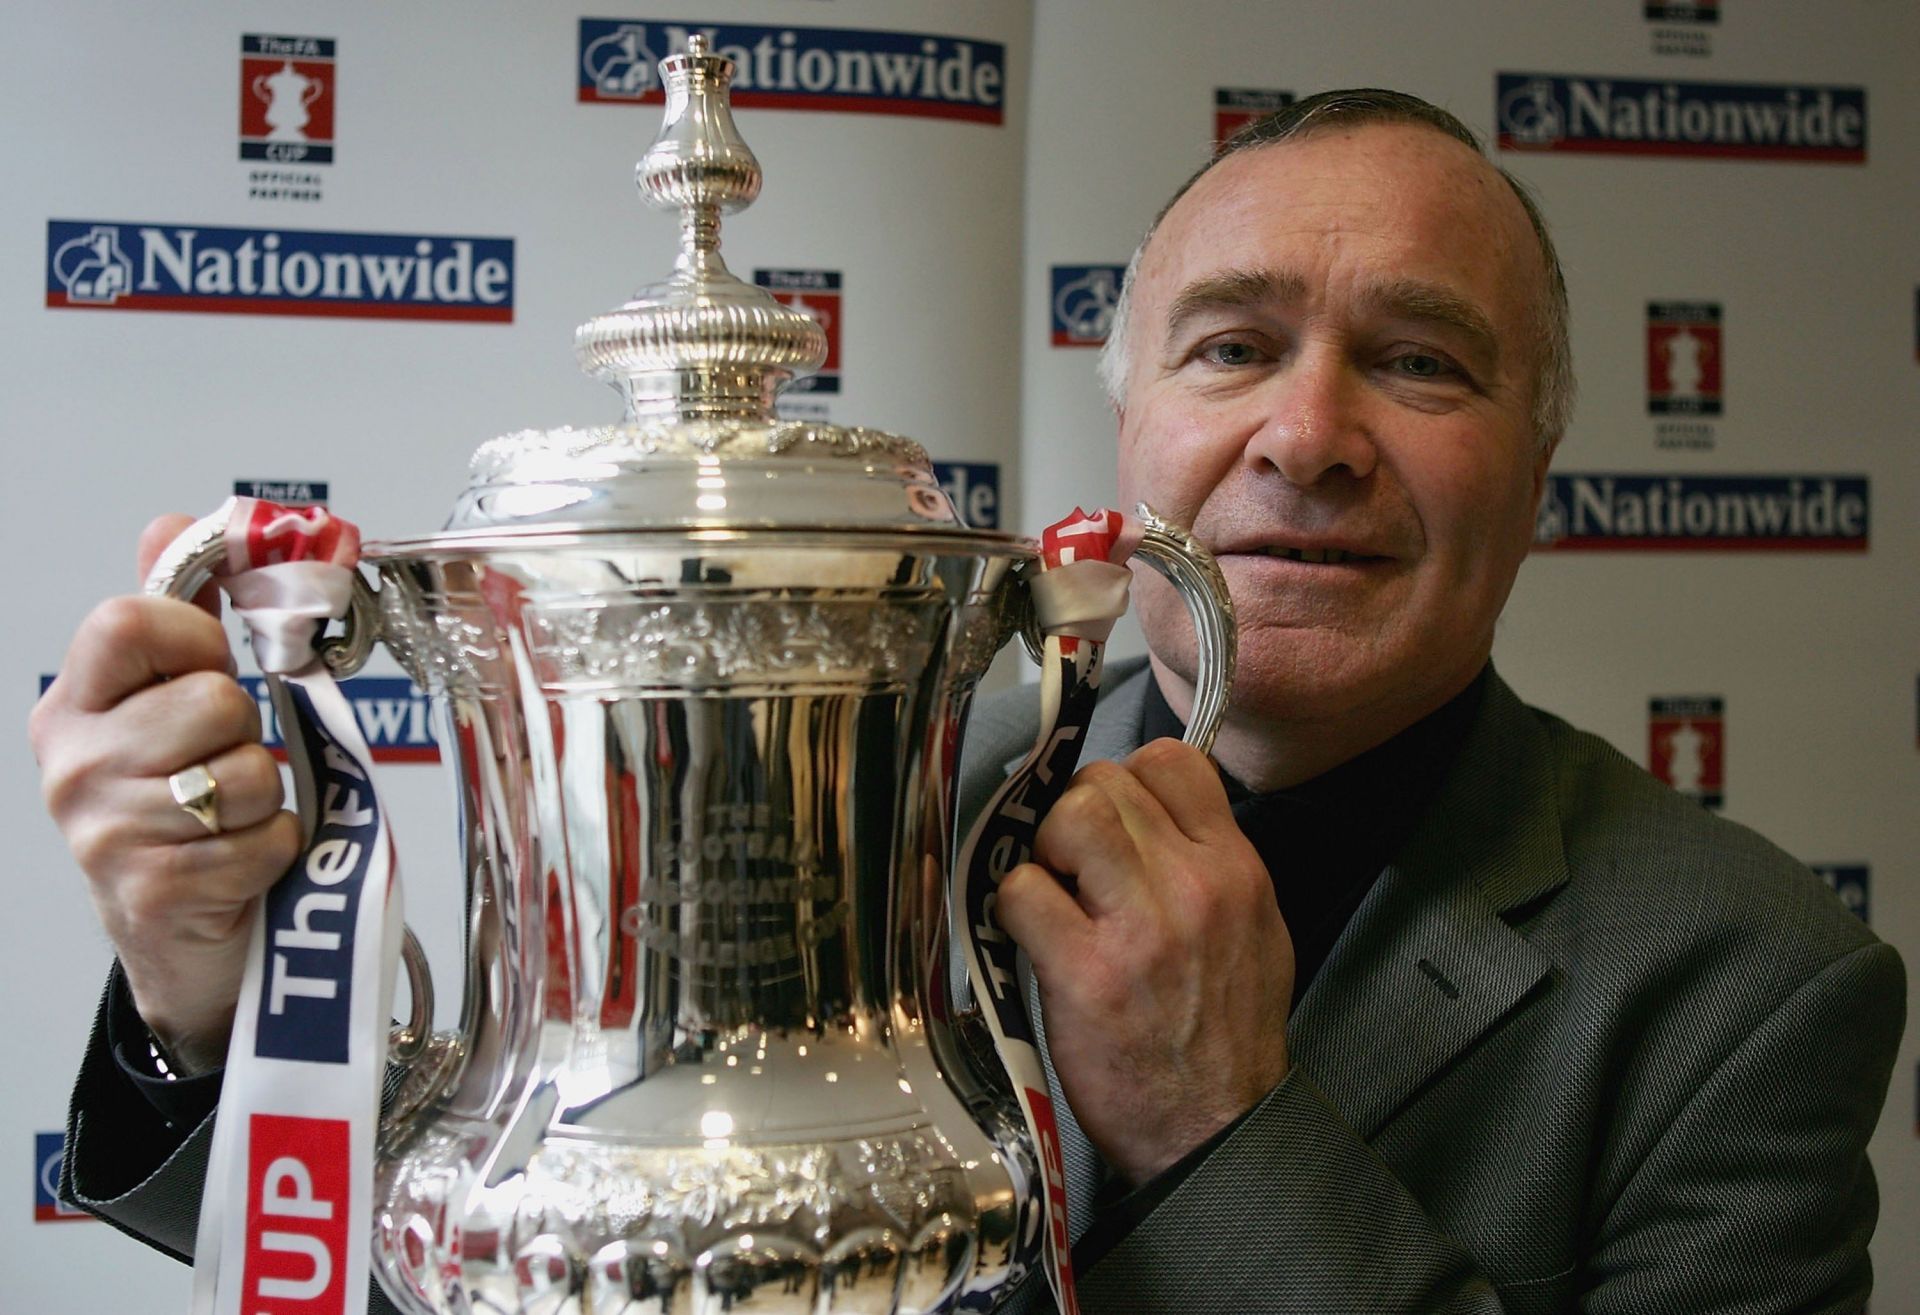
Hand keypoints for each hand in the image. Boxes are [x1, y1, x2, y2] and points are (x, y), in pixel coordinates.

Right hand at [28, 515, 299, 1073]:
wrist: (180, 933)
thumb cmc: (185, 807)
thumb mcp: (171, 701)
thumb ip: (183, 609)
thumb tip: (182, 520)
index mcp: (73, 704)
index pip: (129, 621)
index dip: (196, 637)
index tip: (211, 666)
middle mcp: (73, 765)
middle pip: (211, 699)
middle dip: (245, 729)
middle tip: (224, 760)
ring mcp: (103, 832)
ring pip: (246, 771)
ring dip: (265, 795)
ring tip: (232, 816)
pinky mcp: (151, 890)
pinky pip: (262, 838)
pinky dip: (274, 848)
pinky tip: (241, 861)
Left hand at [996, 737, 1294, 1186]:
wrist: (1218, 1128)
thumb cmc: (1225, 1033)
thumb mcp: (1252, 929)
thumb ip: (1207, 862)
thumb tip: (1142, 811)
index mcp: (1235, 869)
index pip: (1171, 761)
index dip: (1124, 778)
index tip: (1110, 819)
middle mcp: (1193, 886)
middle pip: (1104, 783)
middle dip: (1072, 815)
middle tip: (1070, 866)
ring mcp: (1140, 929)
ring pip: (1066, 818)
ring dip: (1043, 850)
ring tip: (1054, 893)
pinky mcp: (1086, 974)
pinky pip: (1023, 891)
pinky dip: (1013, 907)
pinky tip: (1031, 938)